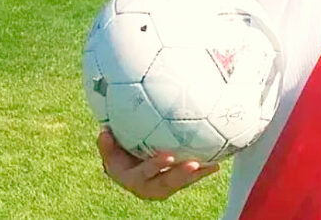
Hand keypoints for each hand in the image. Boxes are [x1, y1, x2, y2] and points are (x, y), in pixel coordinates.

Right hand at [97, 128, 218, 199]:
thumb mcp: (109, 150)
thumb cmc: (117, 154)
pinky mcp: (174, 184)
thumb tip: (104, 132)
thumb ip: (107, 144)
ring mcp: (162, 187)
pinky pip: (189, 180)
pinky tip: (217, 164)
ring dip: (196, 175)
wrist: (125, 169)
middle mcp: (147, 187)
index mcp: (131, 178)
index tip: (168, 156)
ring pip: (180, 183)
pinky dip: (202, 172)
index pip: (143, 173)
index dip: (155, 166)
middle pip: (166, 183)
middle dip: (181, 175)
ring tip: (211, 166)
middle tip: (195, 163)